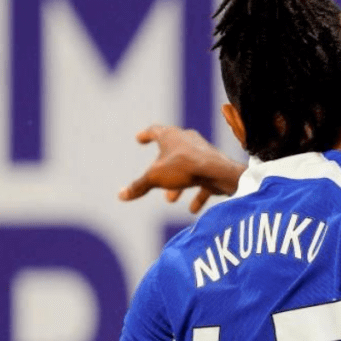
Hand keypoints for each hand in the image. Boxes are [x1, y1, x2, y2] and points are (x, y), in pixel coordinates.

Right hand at [118, 125, 243, 213]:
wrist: (219, 172)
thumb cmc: (184, 168)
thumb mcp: (155, 178)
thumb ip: (138, 186)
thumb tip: (121, 195)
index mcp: (172, 136)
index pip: (155, 131)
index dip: (146, 135)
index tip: (139, 138)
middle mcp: (189, 140)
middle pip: (172, 152)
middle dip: (161, 168)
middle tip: (154, 179)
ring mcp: (204, 153)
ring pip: (187, 168)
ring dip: (177, 184)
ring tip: (170, 199)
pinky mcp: (215, 167)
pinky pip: (203, 180)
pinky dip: (197, 194)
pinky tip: (192, 209)